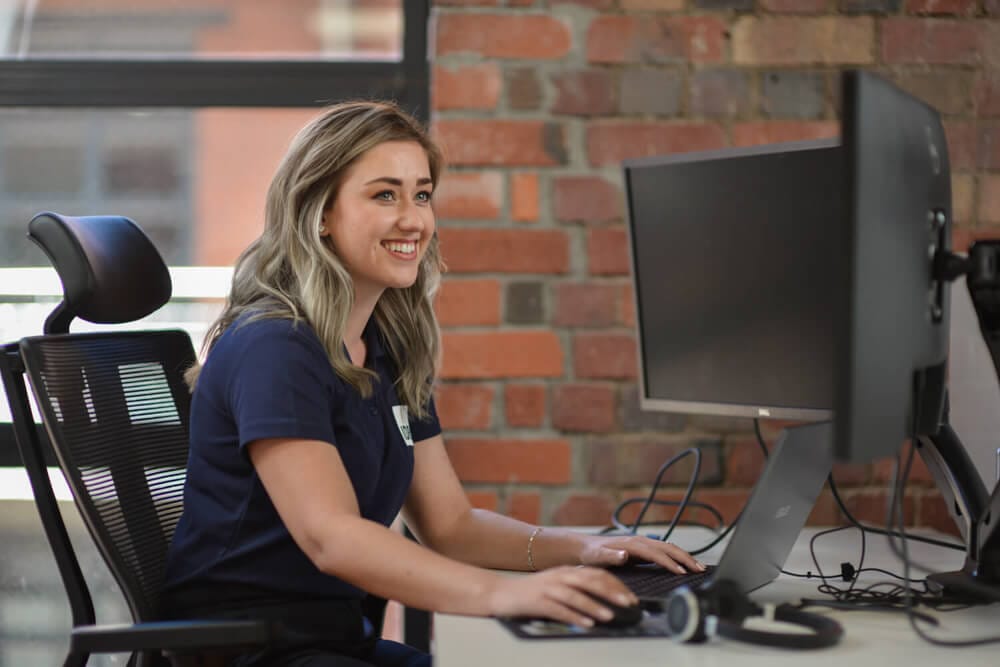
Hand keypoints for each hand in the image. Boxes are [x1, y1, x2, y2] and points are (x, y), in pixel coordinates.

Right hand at [485, 565, 638, 627]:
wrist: (500, 593)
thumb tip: (604, 597)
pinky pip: (559, 609)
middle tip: (629, 603)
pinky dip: (575, 616)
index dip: (616, 584)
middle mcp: (559, 576)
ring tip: (609, 616)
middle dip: (612, 592)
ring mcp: (548, 588)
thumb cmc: (532, 592)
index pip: (597, 574)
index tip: (631, 597)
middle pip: (590, 580)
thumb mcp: (557, 584)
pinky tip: (586, 623)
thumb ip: (577, 587)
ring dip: (594, 605)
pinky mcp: (538, 601)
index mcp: (566, 571)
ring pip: (575, 595)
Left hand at [577, 534, 705, 573]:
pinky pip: (664, 551)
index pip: (656, 554)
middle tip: (699, 569)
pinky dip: (677, 556)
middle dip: (685, 558)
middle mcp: (639, 541)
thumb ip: (610, 556)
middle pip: (667, 548)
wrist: (585, 547)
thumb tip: (624, 554)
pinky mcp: (642, 549)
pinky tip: (684, 563)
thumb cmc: (591, 553)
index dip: (670, 563)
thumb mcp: (597, 556)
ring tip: (698, 567)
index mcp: (631, 544)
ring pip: (668, 548)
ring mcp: (642, 544)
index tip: (682, 572)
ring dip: (684, 556)